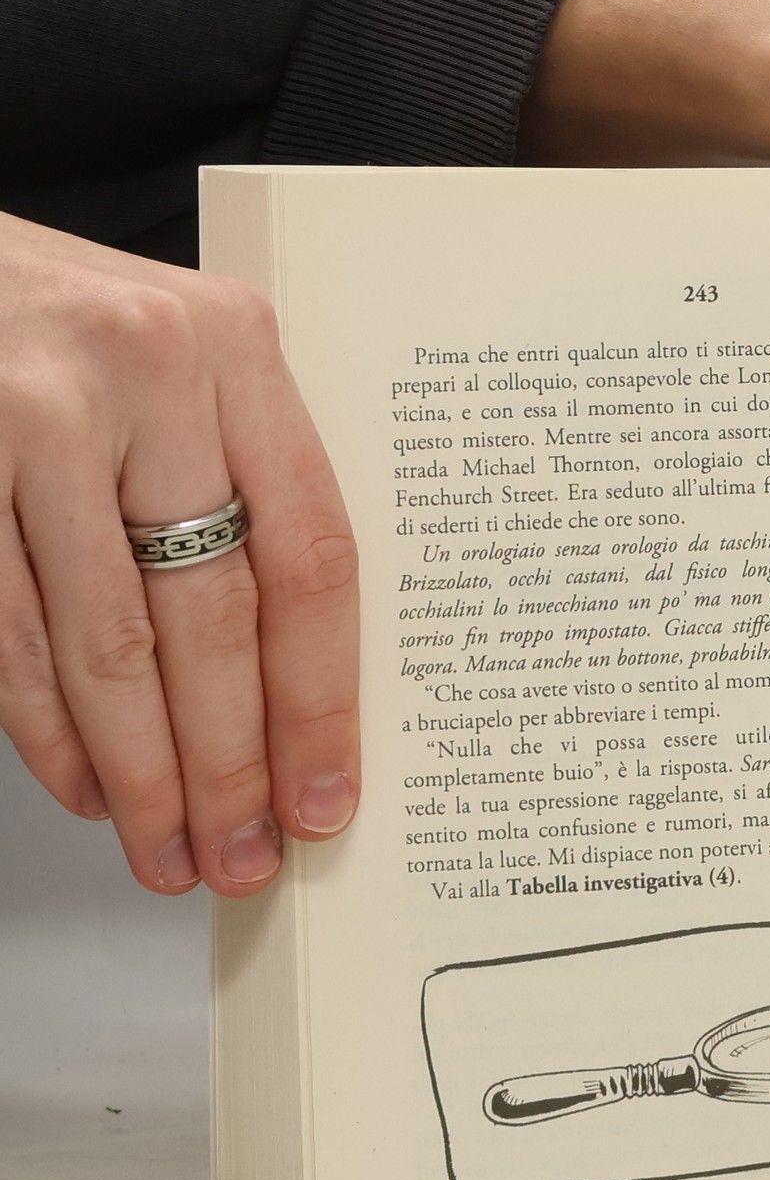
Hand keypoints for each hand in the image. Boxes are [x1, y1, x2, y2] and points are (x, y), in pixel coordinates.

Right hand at [0, 211, 357, 895]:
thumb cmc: (63, 323)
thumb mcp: (179, 366)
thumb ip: (239, 483)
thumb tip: (295, 690)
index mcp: (237, 346)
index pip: (311, 557)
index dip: (321, 700)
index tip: (327, 797)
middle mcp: (145, 371)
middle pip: (215, 617)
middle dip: (232, 764)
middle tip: (243, 855)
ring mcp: (33, 413)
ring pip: (109, 643)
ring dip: (143, 773)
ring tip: (169, 850)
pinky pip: (7, 632)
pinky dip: (49, 730)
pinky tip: (88, 787)